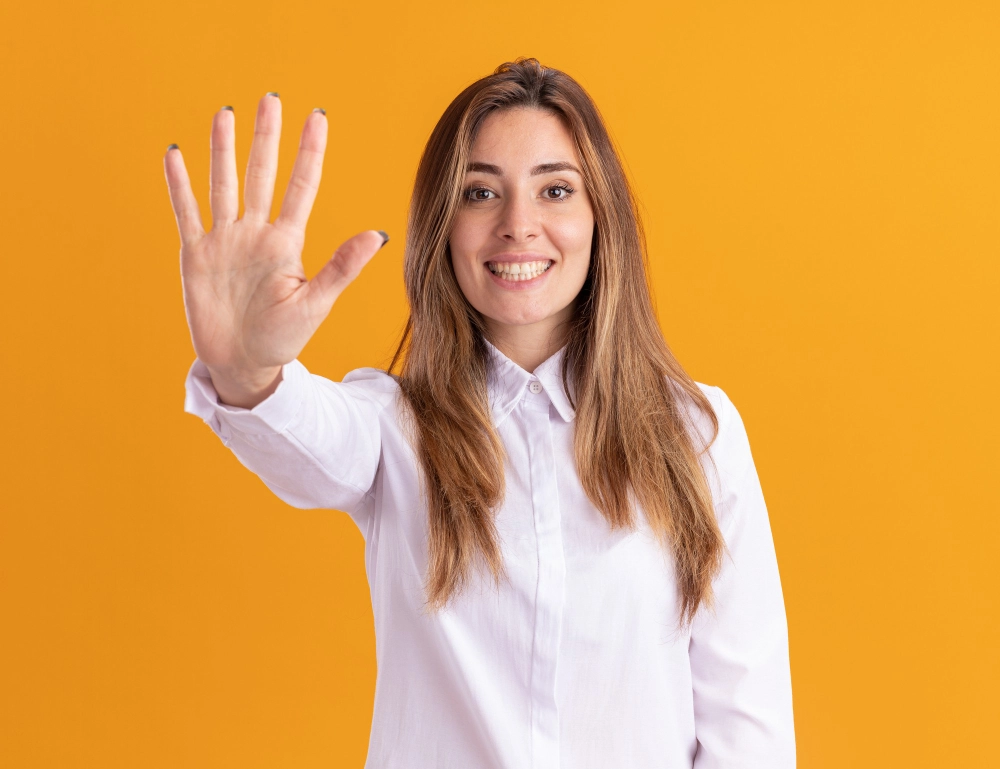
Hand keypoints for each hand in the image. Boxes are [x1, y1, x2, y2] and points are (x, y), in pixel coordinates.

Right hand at [163, 94, 387, 406]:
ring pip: (224, 184)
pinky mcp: (196, 255)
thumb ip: (341, 266)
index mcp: (286, 242)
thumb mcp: (315, 302)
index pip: (301, 187)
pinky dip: (180, 185)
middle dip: (267, 137)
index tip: (317, 117)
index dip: (309, 152)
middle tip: (271, 99)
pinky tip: (176, 154)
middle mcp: (256, 234)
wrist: (243, 364)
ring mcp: (225, 241)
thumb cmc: (283, 338)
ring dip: (223, 150)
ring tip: (225, 114)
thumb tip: (379, 234)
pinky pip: (187, 213)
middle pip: (261, 175)